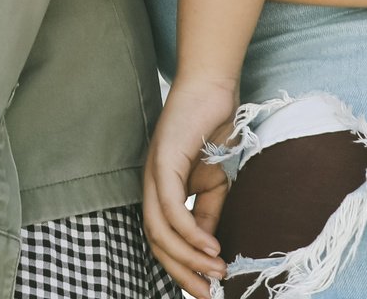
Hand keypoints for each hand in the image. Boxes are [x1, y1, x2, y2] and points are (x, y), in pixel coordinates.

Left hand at [144, 74, 233, 289]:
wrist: (213, 90)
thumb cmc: (211, 132)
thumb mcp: (213, 184)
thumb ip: (207, 214)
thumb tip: (209, 248)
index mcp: (160, 193)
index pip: (162, 242)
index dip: (182, 269)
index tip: (206, 291)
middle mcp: (150, 186)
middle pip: (157, 243)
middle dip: (183, 274)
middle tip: (208, 294)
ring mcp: (153, 173)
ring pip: (161, 230)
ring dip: (190, 257)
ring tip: (216, 271)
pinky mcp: (164, 160)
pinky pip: (173, 206)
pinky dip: (191, 232)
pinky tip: (211, 246)